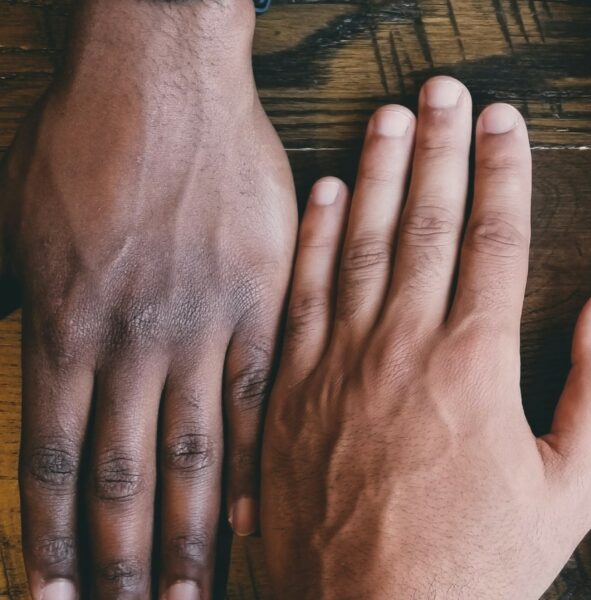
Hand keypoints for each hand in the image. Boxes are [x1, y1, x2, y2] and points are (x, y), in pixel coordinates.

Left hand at [0, 2, 296, 596]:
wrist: (165, 77)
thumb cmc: (89, 139)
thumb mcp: (26, 226)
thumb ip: (38, 312)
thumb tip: (48, 378)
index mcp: (65, 324)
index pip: (55, 459)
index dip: (51, 535)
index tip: (55, 592)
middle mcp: (130, 340)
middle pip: (124, 475)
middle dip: (120, 559)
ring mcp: (199, 324)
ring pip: (192, 451)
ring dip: (188, 530)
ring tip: (191, 593)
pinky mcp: (258, 302)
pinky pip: (257, 396)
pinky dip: (251, 459)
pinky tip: (253, 510)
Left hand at [261, 76, 590, 598]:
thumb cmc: (472, 564)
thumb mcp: (567, 491)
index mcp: (473, 364)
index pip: (493, 238)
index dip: (503, 171)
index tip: (505, 121)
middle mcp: (401, 345)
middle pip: (424, 221)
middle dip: (439, 147)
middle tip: (445, 90)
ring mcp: (338, 362)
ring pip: (360, 242)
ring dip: (377, 171)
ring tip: (389, 116)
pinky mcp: (290, 388)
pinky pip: (302, 293)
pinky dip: (314, 237)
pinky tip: (326, 193)